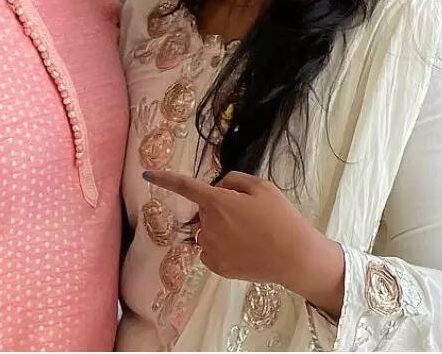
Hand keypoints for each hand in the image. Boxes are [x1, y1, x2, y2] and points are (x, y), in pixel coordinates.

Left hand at [144, 169, 344, 314]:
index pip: (185, 187)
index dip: (165, 179)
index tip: (147, 173)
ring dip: (220, 228)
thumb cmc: (281, 217)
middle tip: (249, 213)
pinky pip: (211, 250)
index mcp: (217, 202)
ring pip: (207, 231)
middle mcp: (208, 225)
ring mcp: (211, 249)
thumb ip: (234, 180)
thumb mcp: (262, 187)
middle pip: (205, 210)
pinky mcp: (217, 267)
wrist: (295, 257)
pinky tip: (244, 249)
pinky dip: (222, 247)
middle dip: (219, 207)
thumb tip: (218, 187)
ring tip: (249, 234)